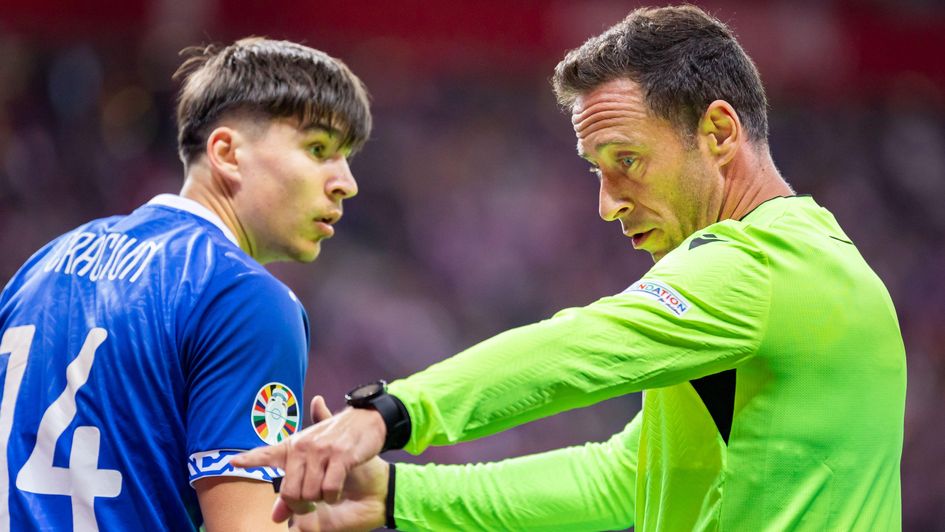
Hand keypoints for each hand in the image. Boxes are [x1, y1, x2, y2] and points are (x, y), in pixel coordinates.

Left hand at [231, 396, 386, 522]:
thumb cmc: (337, 440)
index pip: (267, 453)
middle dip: (301, 505)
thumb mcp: (312, 459)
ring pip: (310, 493)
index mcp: (293, 445)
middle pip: (290, 492)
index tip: (232, 461)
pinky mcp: (340, 455)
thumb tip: (275, 517)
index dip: (249, 459)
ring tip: (327, 490)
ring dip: (320, 500)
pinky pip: (330, 488)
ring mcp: (321, 450)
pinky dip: (333, 495)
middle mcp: (303, 446)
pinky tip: (338, 488)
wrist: (367, 420)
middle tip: (311, 504)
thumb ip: (293, 487)